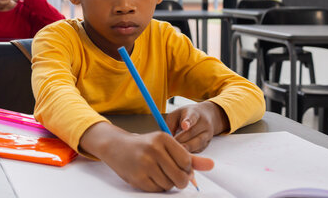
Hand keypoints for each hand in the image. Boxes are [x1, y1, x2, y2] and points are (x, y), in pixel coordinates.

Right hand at [80, 122, 213, 191]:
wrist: (116, 146)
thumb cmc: (144, 146)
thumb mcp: (165, 146)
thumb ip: (189, 157)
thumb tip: (212, 165)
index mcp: (163, 138)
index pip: (187, 162)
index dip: (186, 169)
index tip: (180, 168)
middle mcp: (154, 149)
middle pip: (180, 177)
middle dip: (179, 180)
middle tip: (171, 175)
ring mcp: (144, 163)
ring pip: (169, 185)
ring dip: (166, 183)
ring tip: (157, 173)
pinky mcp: (137, 177)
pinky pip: (157, 190)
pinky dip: (156, 187)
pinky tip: (149, 177)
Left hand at [166, 101, 229, 152]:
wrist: (206, 116)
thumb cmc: (186, 116)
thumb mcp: (176, 115)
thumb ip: (171, 124)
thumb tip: (168, 138)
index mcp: (194, 113)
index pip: (191, 117)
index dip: (187, 122)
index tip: (184, 126)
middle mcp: (203, 123)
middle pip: (192, 133)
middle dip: (181, 139)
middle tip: (170, 143)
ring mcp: (207, 134)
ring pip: (197, 143)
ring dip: (186, 148)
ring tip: (176, 149)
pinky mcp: (207, 144)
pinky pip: (198, 150)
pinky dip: (190, 152)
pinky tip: (182, 153)